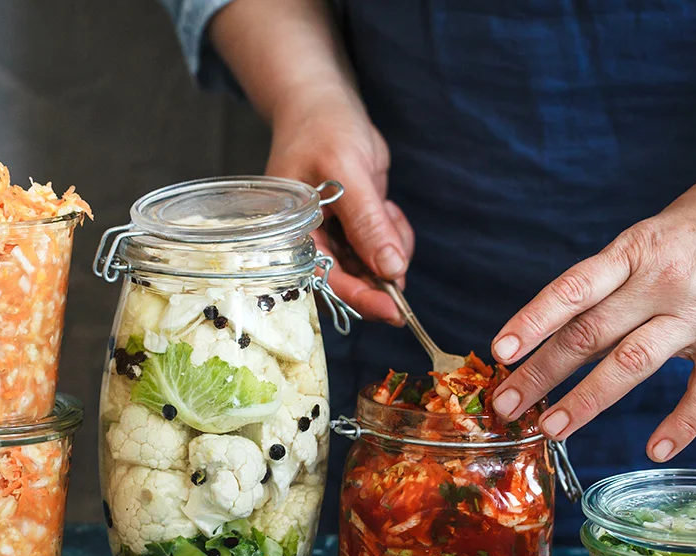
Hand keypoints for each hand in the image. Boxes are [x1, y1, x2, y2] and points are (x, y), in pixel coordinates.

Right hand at [266, 84, 413, 323]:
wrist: (325, 105)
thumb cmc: (322, 130)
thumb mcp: (346, 173)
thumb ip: (368, 223)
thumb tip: (391, 270)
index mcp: (293, 236)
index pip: (324, 280)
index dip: (359, 298)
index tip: (392, 311)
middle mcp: (311, 242)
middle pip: (348, 283)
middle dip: (379, 279)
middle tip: (403, 276)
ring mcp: (335, 238)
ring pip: (370, 269)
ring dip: (391, 254)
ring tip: (389, 212)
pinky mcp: (355, 229)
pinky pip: (381, 249)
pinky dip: (394, 237)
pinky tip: (388, 208)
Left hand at [490, 160, 695, 460]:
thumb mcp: (648, 236)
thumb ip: (610, 280)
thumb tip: (560, 329)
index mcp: (632, 252)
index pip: (572, 289)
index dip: (533, 320)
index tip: (500, 350)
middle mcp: (660, 282)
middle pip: (589, 334)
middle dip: (542, 373)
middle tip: (506, 404)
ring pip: (633, 364)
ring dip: (587, 400)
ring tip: (551, 428)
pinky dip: (681, 424)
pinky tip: (654, 450)